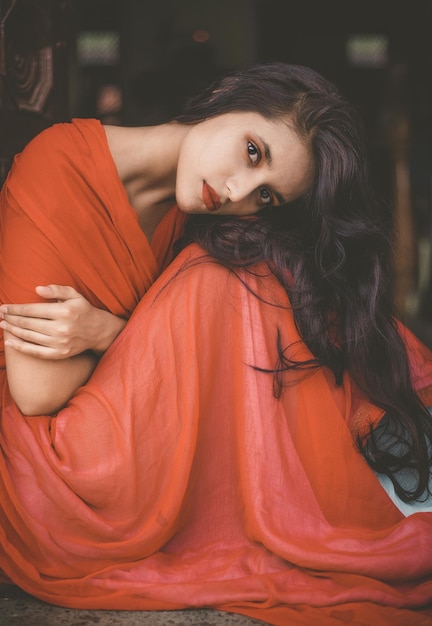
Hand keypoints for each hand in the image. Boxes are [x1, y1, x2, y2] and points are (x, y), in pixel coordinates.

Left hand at [0, 285, 126, 359]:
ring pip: (29, 337)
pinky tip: (10, 342)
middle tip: (1, 315)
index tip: (4, 307)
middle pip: (28, 323)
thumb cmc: (83, 310)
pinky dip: (21, 347)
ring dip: (13, 331)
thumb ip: (56, 290)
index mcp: (63, 312)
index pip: (32, 310)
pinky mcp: (60, 354)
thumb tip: (37, 289)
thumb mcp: (74, 294)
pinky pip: (36, 352)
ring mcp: (60, 343)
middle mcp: (61, 328)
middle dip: (11, 319)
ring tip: (3, 325)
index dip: (15, 309)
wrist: (98, 331)